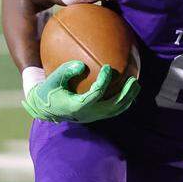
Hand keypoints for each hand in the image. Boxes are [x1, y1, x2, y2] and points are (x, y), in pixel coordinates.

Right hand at [22, 60, 139, 122]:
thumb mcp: (52, 80)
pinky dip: (123, 100)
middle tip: (133, 79)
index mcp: (77, 106)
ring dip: (128, 98)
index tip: (108, 67)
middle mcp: (89, 114)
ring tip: (136, 83)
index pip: (95, 94)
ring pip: (116, 110)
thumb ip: (65, 71)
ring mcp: (94, 116)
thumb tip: (82, 65)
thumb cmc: (49, 91)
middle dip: (125, 94)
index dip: (104, 81)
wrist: (46, 109)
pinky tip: (129, 89)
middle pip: (113, 106)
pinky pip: (114, 109)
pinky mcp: (96, 116)